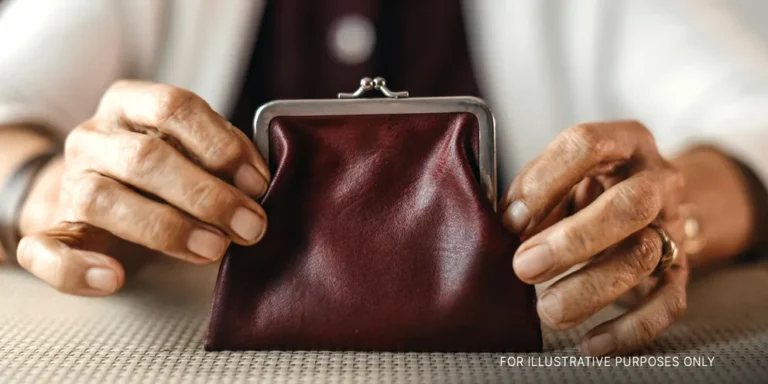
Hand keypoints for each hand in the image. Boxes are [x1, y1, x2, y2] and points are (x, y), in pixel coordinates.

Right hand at [16, 80, 269, 295]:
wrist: (96, 194)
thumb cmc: (162, 170)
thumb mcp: (192, 148)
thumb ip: (222, 156)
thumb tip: (260, 185)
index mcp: (130, 104)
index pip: (174, 107)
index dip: (221, 146)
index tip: (259, 183)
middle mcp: (94, 137)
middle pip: (145, 157)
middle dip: (207, 195)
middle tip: (251, 226)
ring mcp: (68, 182)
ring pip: (102, 199)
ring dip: (165, 228)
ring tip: (214, 249)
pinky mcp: (51, 229)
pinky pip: (45, 251)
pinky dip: (76, 270)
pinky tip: (114, 279)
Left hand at [501, 120, 688, 355]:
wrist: (651, 203)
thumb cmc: (585, 187)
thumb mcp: (560, 175)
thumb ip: (533, 193)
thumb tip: (501, 228)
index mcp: (622, 142)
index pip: (587, 145)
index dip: (544, 182)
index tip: (510, 220)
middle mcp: (656, 179)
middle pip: (629, 205)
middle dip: (573, 240)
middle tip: (525, 267)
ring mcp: (673, 226)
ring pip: (644, 256)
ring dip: (591, 288)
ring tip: (547, 309)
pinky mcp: (680, 272)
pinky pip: (667, 305)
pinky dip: (630, 330)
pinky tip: (593, 343)